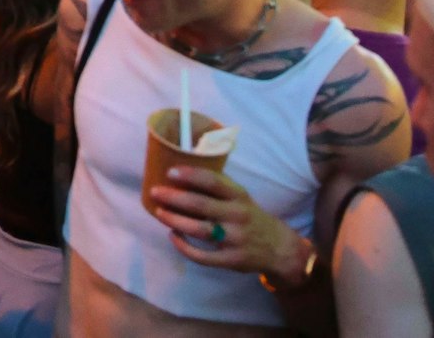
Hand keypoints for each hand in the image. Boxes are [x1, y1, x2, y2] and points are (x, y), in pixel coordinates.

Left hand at [149, 165, 310, 278]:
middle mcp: (238, 215)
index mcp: (239, 196)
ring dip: (176, 221)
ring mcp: (235, 239)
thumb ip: (217, 187)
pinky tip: (173, 236)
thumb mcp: (240, 196)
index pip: (213, 182)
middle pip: (201, 205)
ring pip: (200, 230)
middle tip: (155, 192)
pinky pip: (204, 256)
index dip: (191, 176)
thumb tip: (181, 173)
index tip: (170, 172)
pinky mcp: (232, 260)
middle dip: (175, 198)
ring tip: (159, 212)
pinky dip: (185, 247)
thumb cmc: (249, 215)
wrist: (278, 247)